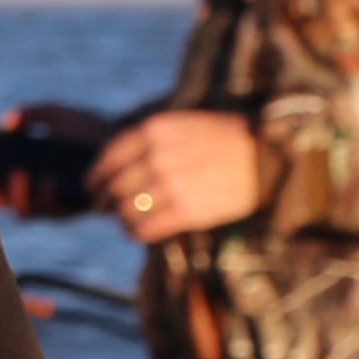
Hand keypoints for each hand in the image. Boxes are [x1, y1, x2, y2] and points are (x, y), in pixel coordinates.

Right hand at [0, 105, 112, 218]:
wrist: (130, 140)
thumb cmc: (92, 128)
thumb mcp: (59, 115)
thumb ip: (33, 115)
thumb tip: (7, 123)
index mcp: (31, 174)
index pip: (0, 185)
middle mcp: (41, 194)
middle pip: (7, 204)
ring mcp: (60, 204)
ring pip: (28, 212)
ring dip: (20, 197)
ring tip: (20, 175)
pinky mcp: (79, 208)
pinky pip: (56, 211)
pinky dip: (47, 196)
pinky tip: (47, 178)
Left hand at [87, 108, 264, 241]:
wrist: (266, 157)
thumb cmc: (225, 139)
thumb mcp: (183, 125)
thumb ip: (151, 141)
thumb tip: (118, 168)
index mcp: (155, 130)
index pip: (110, 157)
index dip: (97, 176)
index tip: (92, 186)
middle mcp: (157, 156)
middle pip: (115, 187)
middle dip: (105, 201)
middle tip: (105, 209)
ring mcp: (171, 185)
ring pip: (126, 210)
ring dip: (122, 219)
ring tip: (126, 222)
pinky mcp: (186, 212)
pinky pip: (146, 229)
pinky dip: (137, 234)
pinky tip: (138, 234)